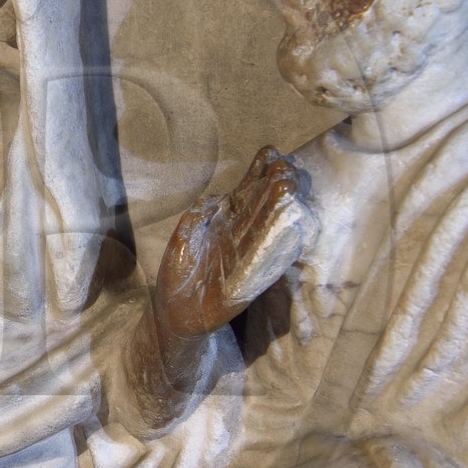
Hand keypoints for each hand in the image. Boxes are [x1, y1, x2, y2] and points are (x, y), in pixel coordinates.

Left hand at [154, 146, 316, 339]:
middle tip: (286, 168)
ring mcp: (246, 259)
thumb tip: (216, 199)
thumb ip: (195, 219)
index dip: (258, 175)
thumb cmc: (177, 274)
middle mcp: (241, 238)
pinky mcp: (248, 284)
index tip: (270, 154)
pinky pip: (265, 263)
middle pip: (262, 208)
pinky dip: (278, 248)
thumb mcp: (181, 241)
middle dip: (274, 188)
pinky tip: (292, 230)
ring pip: (267, 232)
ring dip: (279, 213)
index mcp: (225, 224)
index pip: (246, 194)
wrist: (174, 313)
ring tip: (290, 191)